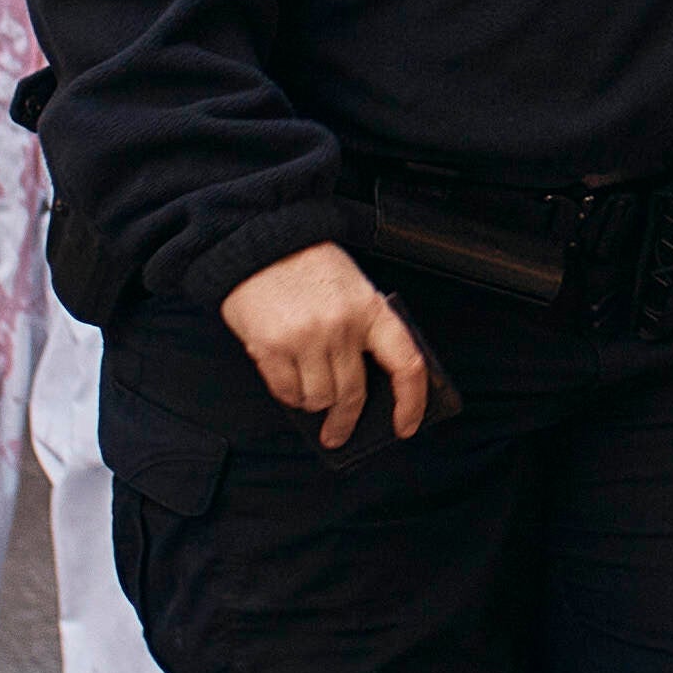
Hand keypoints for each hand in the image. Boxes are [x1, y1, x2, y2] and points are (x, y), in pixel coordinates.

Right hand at [219, 240, 430, 450]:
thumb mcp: (353, 290)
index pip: (407, 366)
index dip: (411, 402)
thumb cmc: (308, 265)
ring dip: (313, 403)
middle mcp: (342, 327)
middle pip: (353, 394)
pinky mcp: (271, 346)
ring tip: (306, 390)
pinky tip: (287, 381)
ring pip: (318, 399)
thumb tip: (365, 386)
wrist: (261, 239)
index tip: (406, 425)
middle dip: (346, 421)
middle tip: (338, 433)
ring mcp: (306, 339)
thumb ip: (363, 332)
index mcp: (372, 310)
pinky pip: (286, 392)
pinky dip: (288, 395)